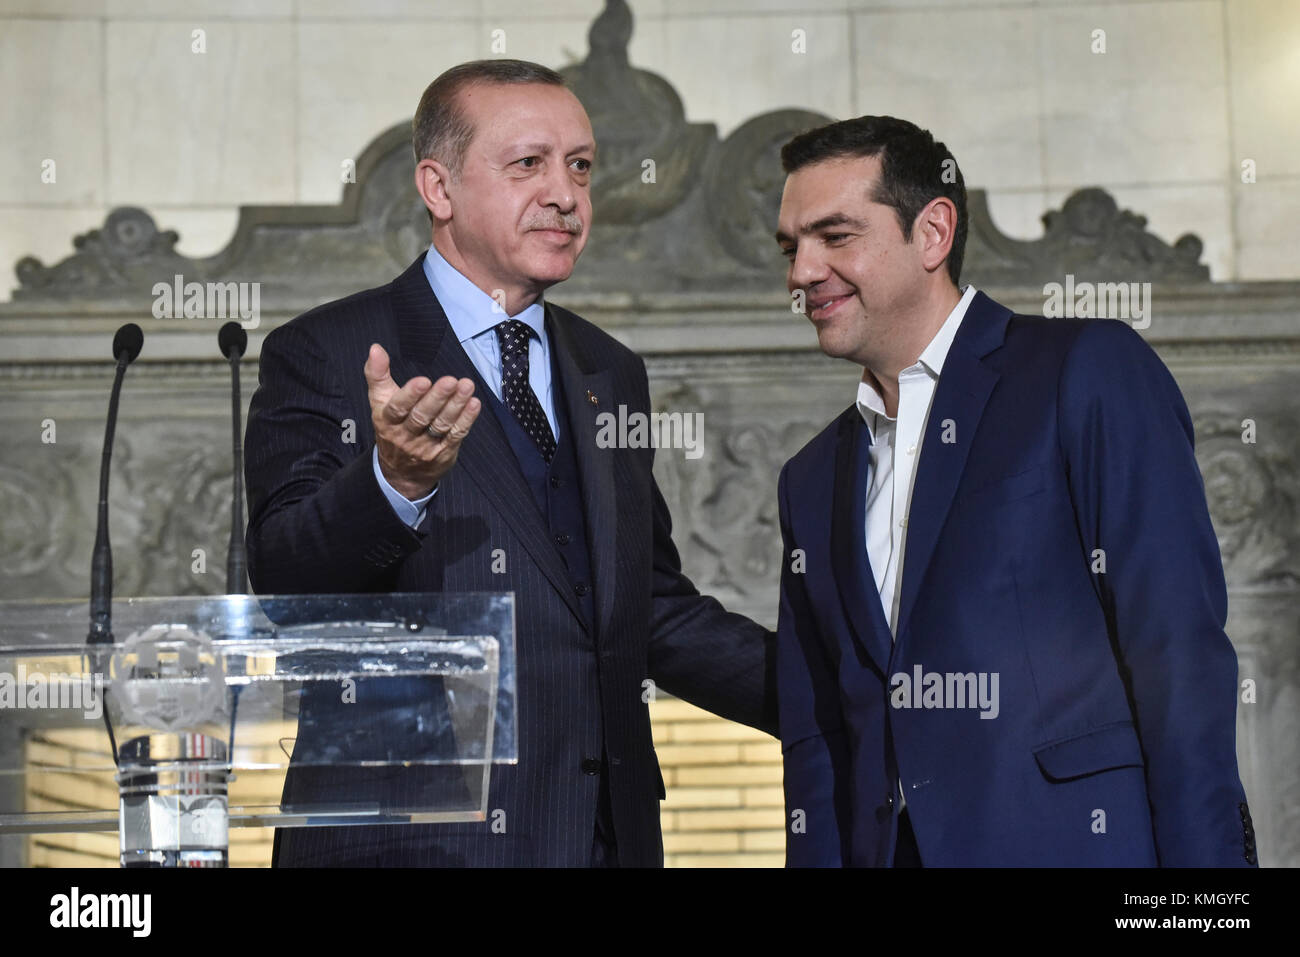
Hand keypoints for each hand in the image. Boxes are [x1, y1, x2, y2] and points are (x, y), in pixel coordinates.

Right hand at [364, 343, 480, 498]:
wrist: (400, 474)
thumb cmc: (391, 428)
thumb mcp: (379, 402)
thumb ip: (377, 375)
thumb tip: (375, 348)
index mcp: (387, 421)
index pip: (397, 408)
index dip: (410, 395)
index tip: (423, 381)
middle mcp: (405, 436)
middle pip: (422, 417)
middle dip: (437, 398)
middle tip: (451, 381)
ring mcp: (425, 447)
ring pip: (441, 425)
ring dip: (456, 406)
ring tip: (467, 387)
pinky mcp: (444, 453)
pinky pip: (456, 435)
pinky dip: (466, 420)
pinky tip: (474, 404)